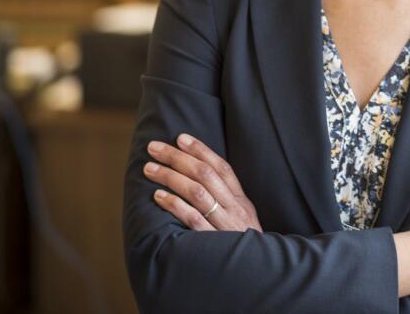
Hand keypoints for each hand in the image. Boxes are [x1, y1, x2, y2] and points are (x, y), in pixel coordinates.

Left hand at [143, 133, 262, 232]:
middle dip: (177, 158)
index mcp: (242, 200)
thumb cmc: (244, 244)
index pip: (222, 167)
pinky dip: (175, 205)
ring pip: (197, 192)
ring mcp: (225, 224)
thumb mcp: (243, 217)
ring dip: (171, 177)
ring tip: (150, 169)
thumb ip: (227, 198)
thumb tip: (199, 175)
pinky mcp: (213, 242)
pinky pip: (193, 219)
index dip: (201, 150)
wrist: (259, 273)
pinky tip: (158, 197)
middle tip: (154, 148)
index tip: (180, 137)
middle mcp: (235, 208)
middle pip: (205, 174)